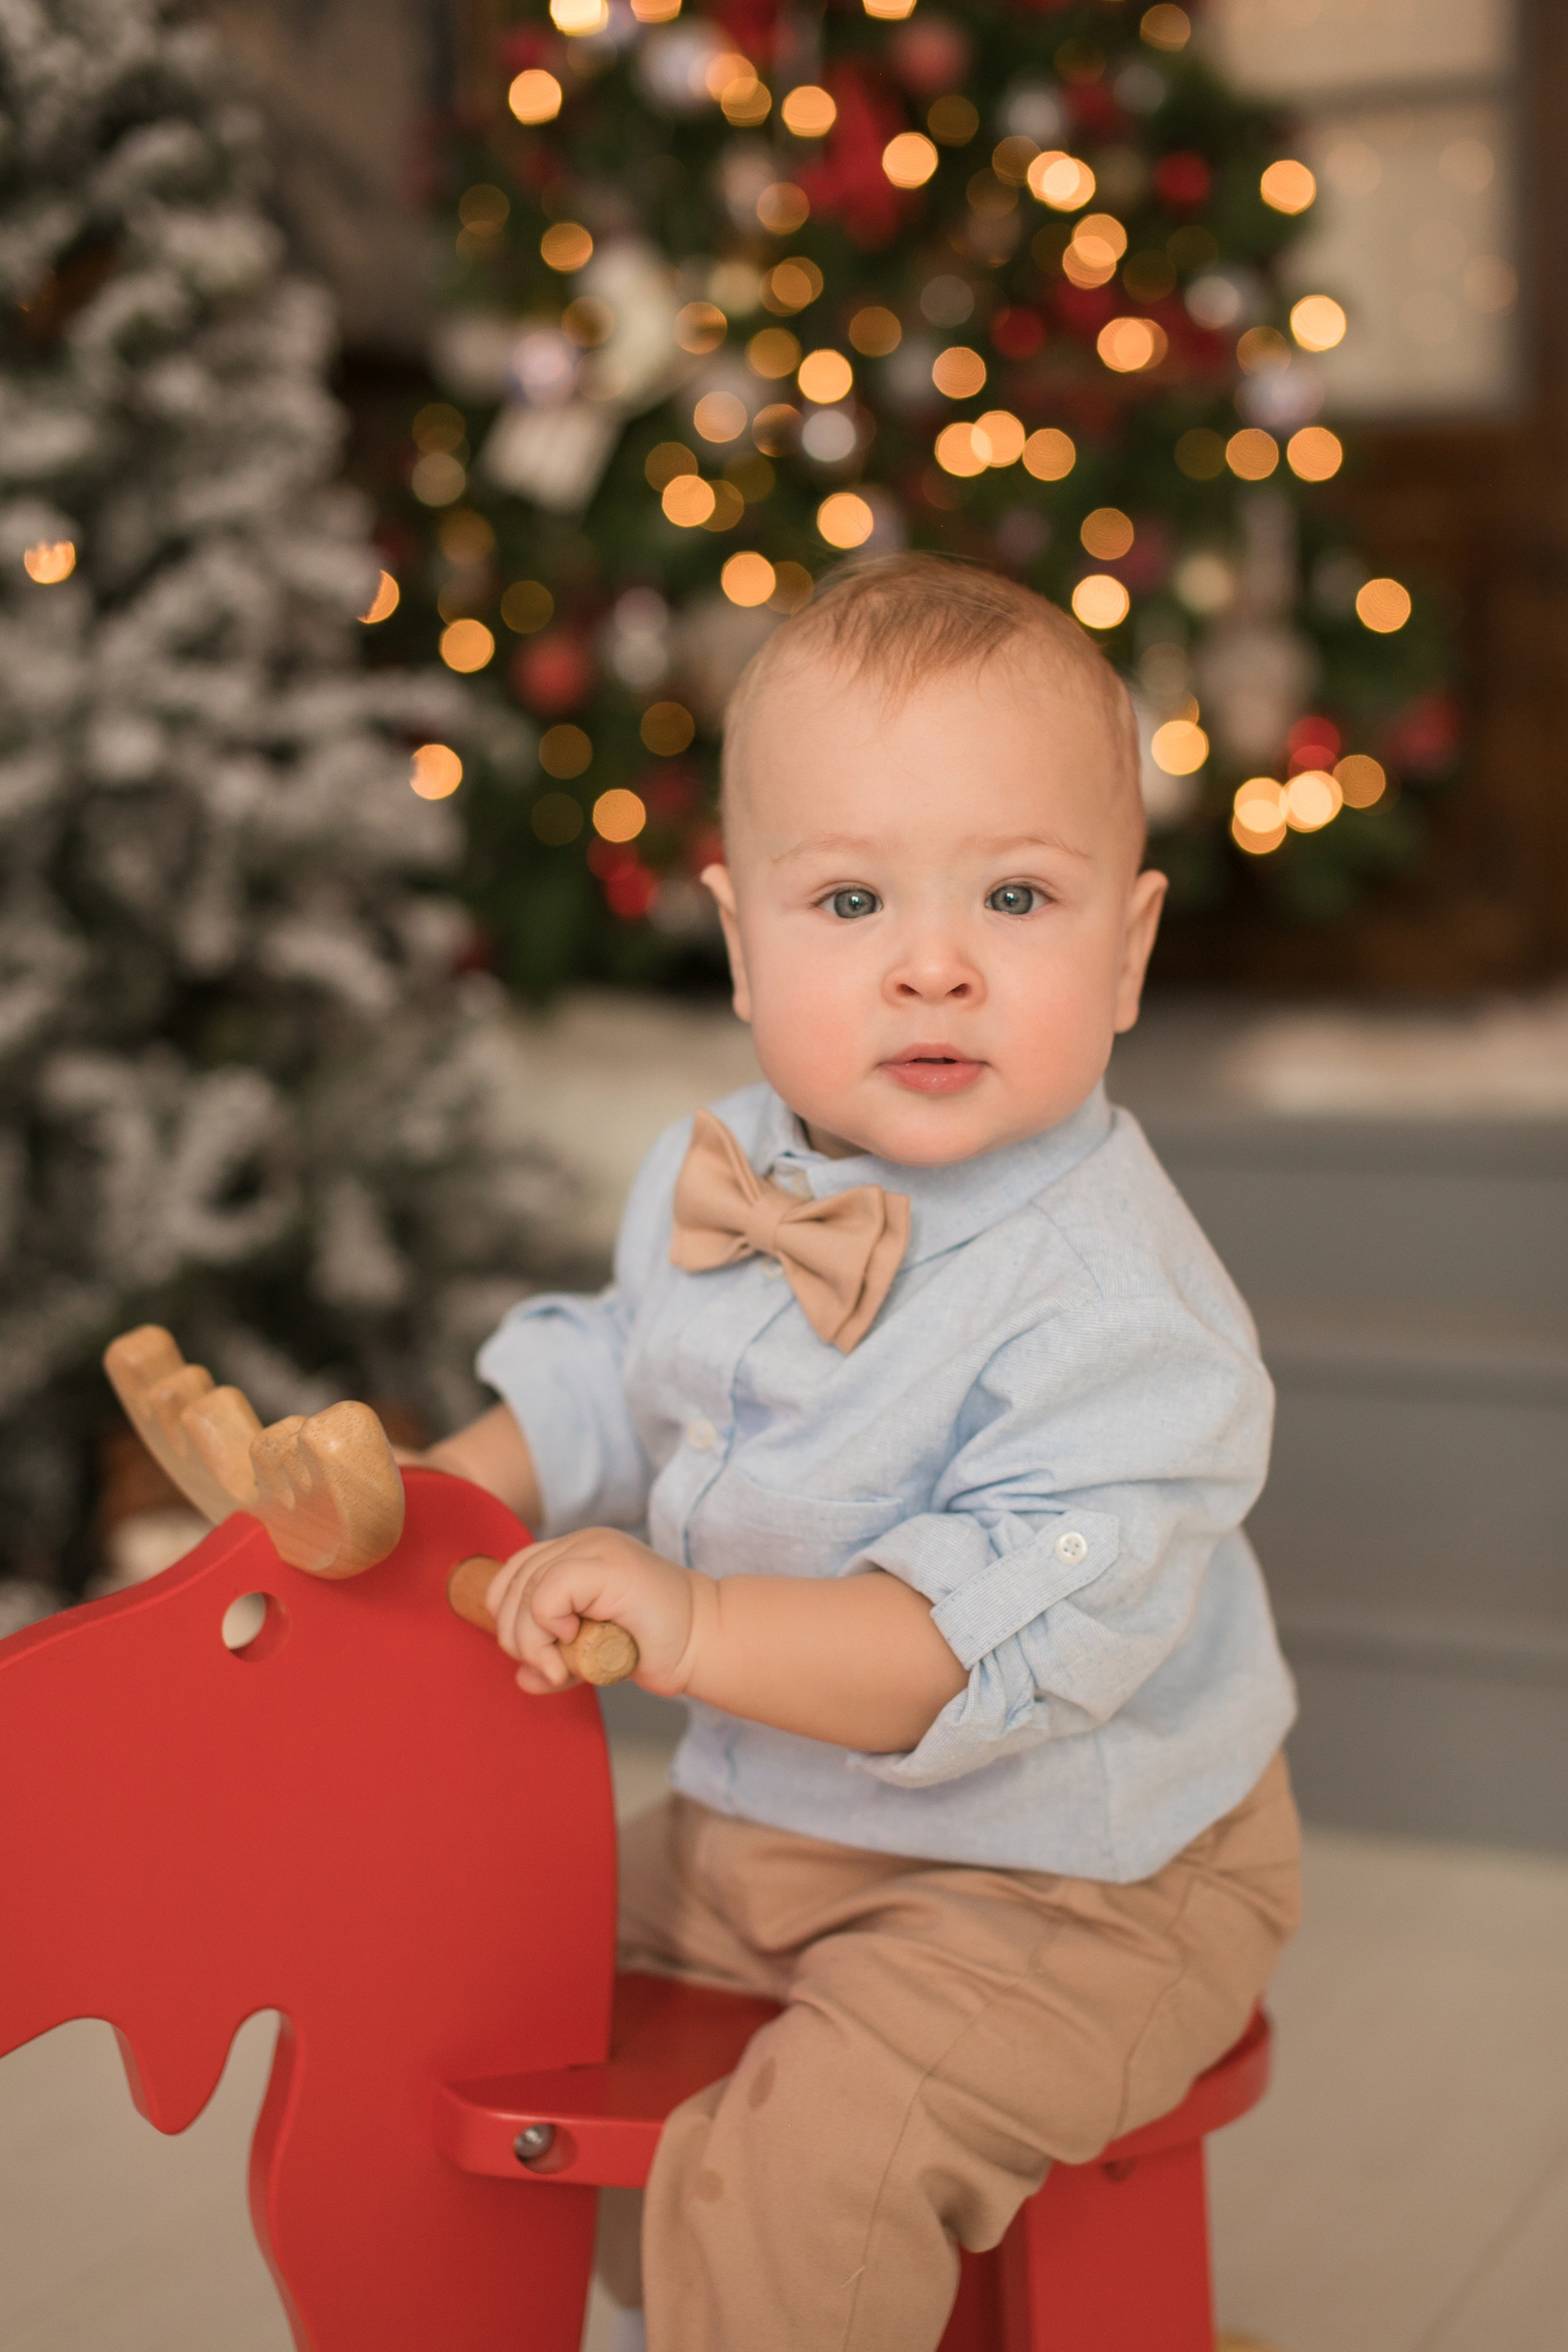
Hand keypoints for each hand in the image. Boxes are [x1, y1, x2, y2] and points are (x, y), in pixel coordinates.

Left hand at [485, 1529, 704, 1697]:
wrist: (705, 1642)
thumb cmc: (654, 1646)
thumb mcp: (588, 1653)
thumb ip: (552, 1659)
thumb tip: (521, 1678)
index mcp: (575, 1553)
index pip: (512, 1576)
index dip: (508, 1619)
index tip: (538, 1656)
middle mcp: (583, 1542)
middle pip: (513, 1584)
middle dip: (517, 1638)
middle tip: (548, 1669)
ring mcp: (596, 1549)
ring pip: (527, 1589)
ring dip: (531, 1640)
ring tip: (560, 1667)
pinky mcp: (608, 1566)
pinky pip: (549, 1591)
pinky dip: (548, 1626)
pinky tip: (573, 1642)